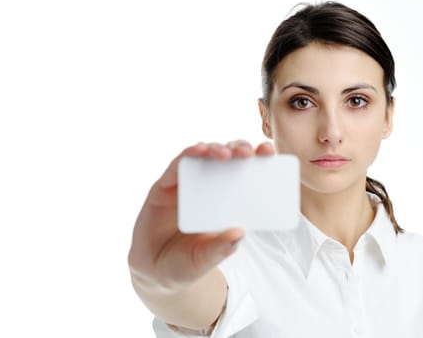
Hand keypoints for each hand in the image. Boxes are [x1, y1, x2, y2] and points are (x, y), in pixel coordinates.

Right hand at [128, 140, 274, 293]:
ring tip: (225, 154)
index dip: (258, 159)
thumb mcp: (205, 259)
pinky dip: (187, 155)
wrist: (153, 272)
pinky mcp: (163, 187)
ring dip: (215, 149)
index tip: (269, 151)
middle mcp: (208, 187)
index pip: (246, 174)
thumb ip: (220, 249)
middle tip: (248, 153)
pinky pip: (176, 167)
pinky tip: (198, 151)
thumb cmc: (186, 263)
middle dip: (239, 149)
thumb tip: (239, 234)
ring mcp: (186, 185)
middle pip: (227, 158)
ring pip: (203, 157)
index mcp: (227, 202)